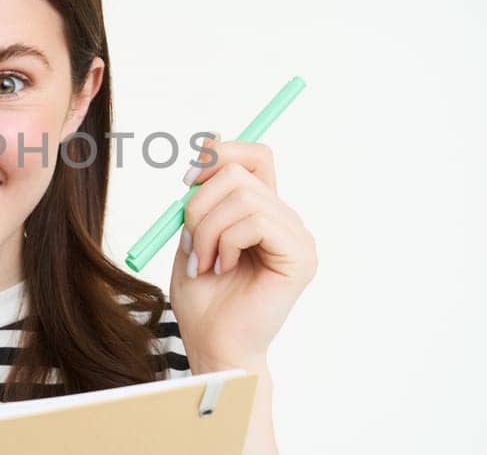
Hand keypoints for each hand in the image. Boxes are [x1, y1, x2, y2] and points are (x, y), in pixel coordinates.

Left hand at [168, 134, 316, 371]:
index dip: (220, 154)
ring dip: (207, 230)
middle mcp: (286, 220)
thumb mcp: (193, 233)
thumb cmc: (202, 299)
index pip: (256, 156)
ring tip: (205, 263)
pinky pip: (254, 221)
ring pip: (243, 197)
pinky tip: (223, 268)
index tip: (187, 180)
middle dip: (199, 205)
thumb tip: (212, 141)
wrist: (212, 345)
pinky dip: (225, 242)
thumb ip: (205, 194)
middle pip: (240, 173)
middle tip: (191, 245)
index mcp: (264, 213)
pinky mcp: (300, 256)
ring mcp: (297, 237)